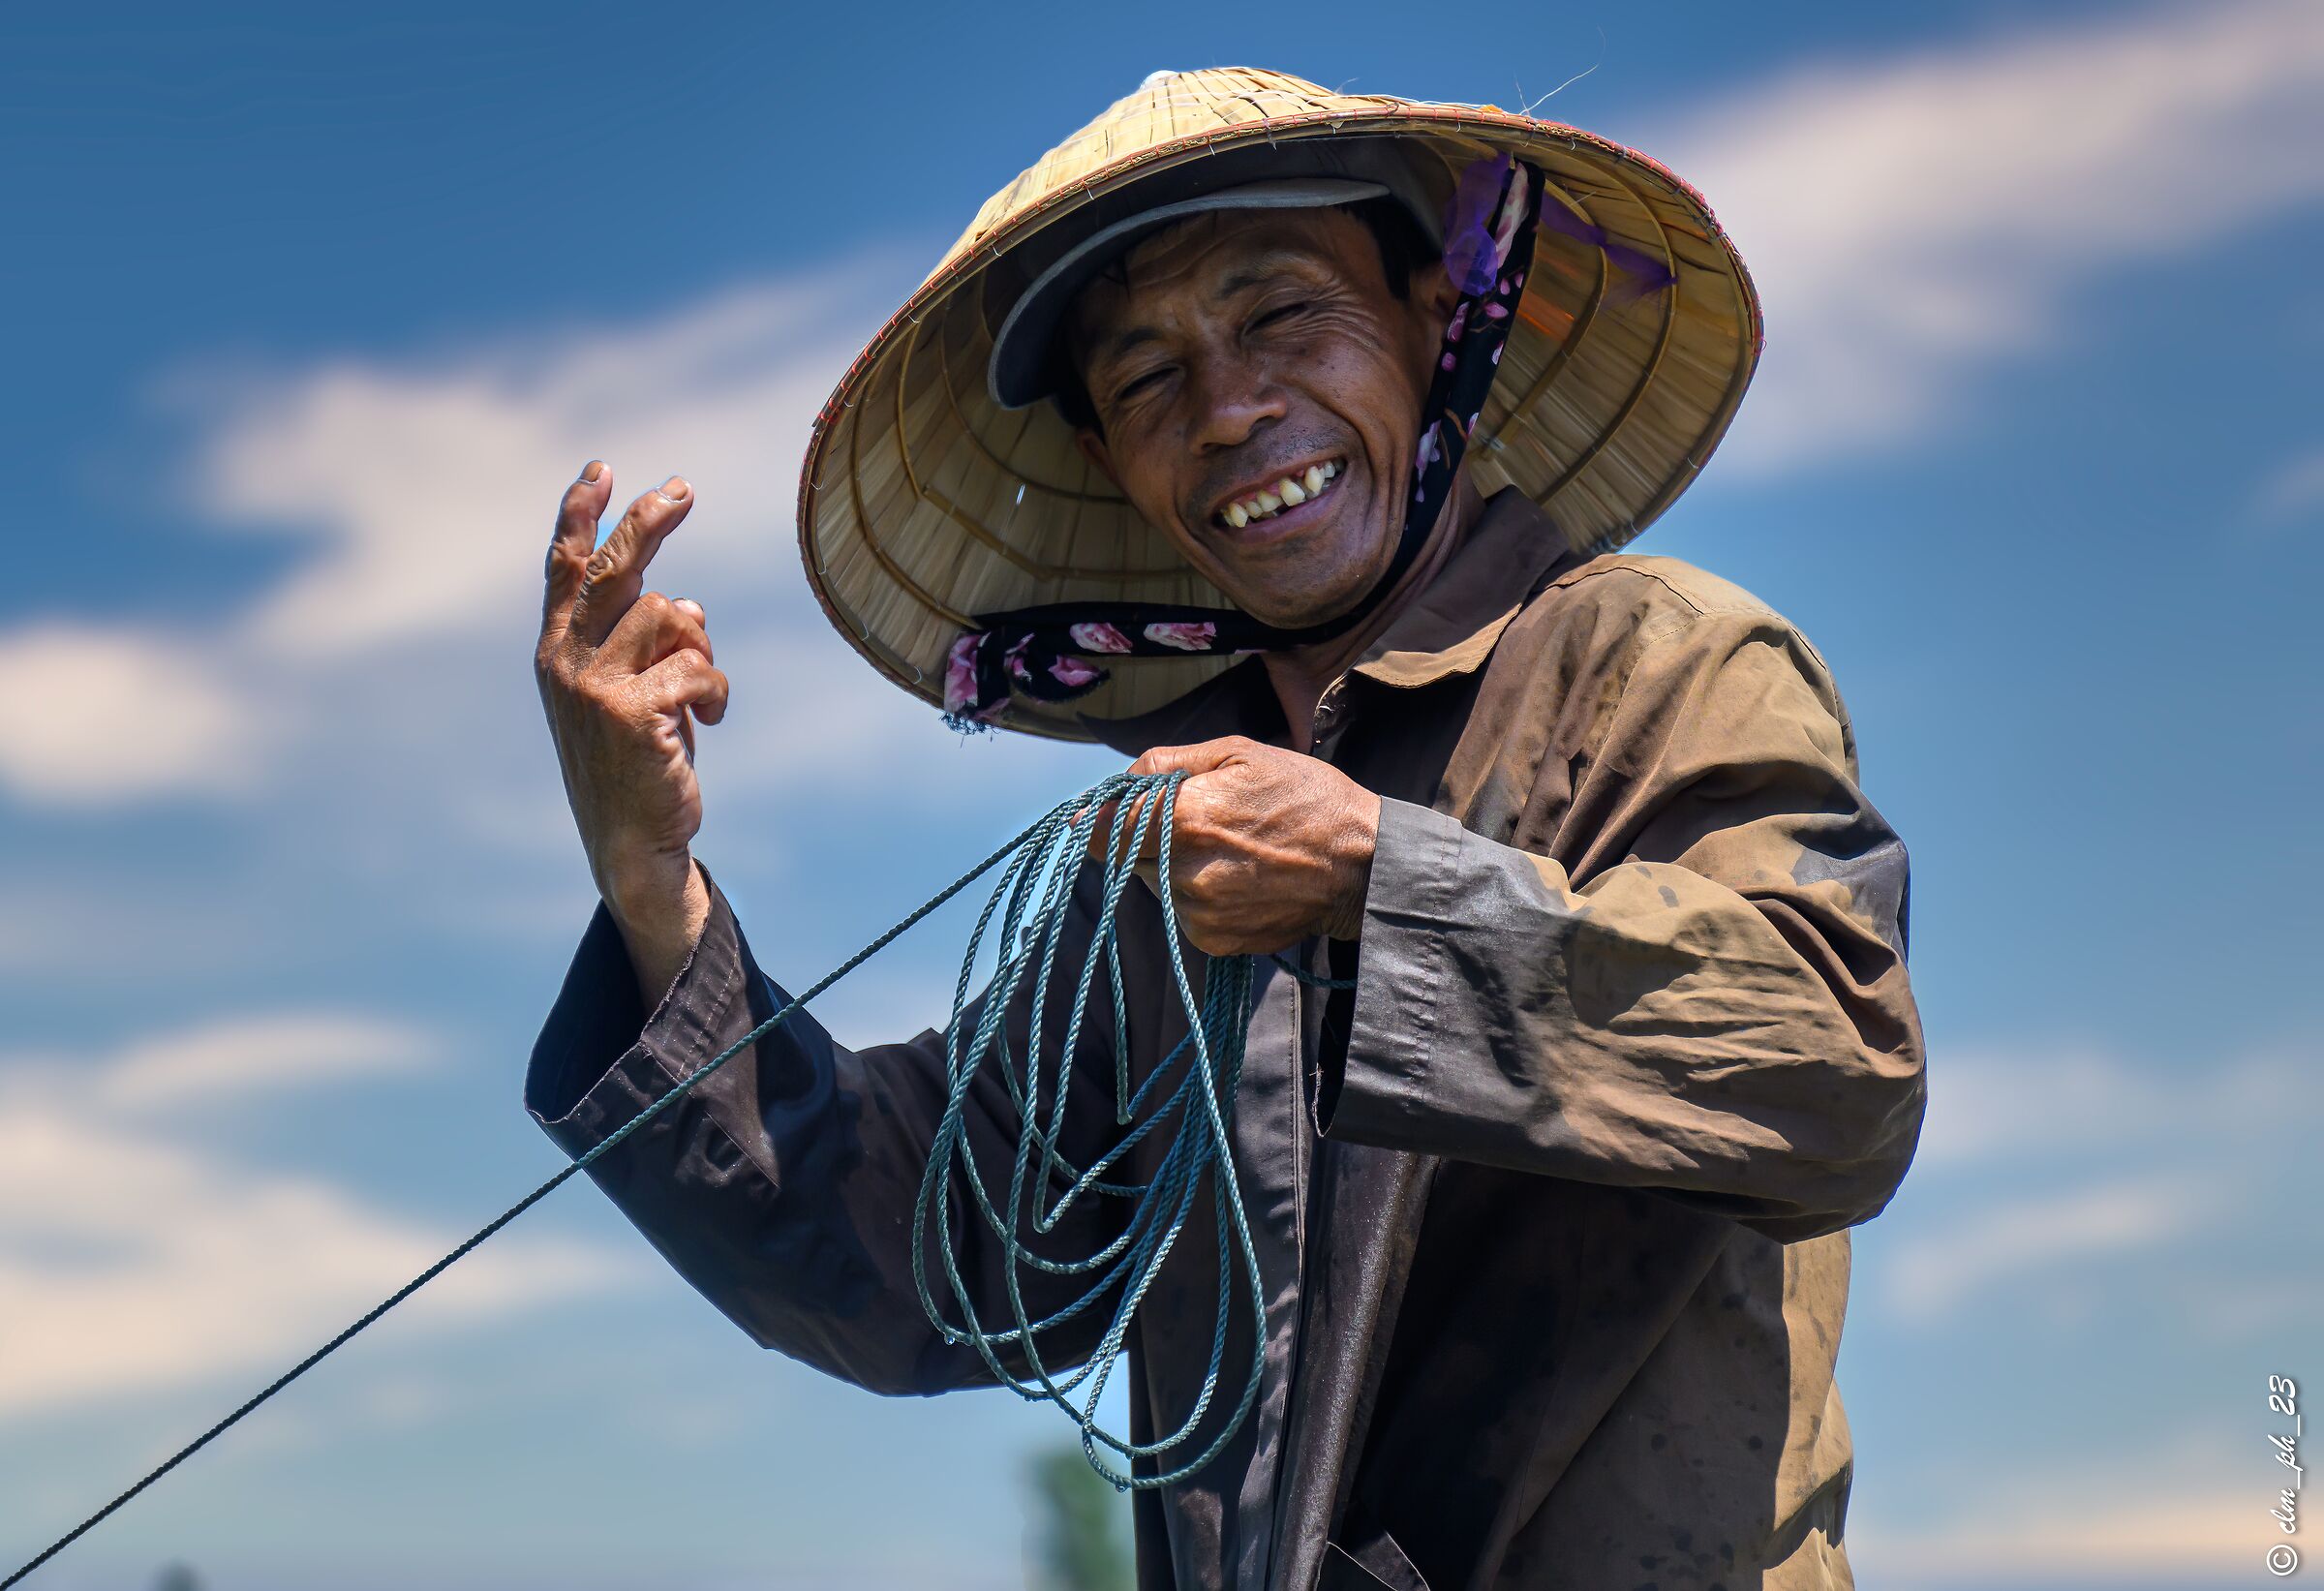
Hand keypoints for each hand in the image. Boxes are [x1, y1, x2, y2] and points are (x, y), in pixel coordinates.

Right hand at [535, 462, 727, 1003]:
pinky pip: (699, 667)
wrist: (629, 844)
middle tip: (684, 488)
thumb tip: (686, 604)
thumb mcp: (633, 694)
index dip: (581, 514)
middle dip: (650, 519)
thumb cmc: (638, 764)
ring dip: (703, 652)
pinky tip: (708, 725)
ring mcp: (593, 684)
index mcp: (557, 652)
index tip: (600, 469)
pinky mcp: (630, 710)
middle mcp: (565, 661)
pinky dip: (716, 694)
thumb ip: (646, 645)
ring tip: (699, 700)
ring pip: (673, 617)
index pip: (566, 568)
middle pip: (618, 569)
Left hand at [1088, 737, 1380, 955]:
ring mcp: (1199, 912)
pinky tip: (1238, 877)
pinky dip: (1196, 895)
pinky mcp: (1214, 940)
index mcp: (1187, 818)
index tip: (1099, 815)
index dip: (1096, 821)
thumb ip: (1171, 762)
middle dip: (1145, 838)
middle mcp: (1185, 871)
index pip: (1100, 831)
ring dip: (1172, 866)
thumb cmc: (1306, 798)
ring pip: (1154, 885)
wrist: (1364, 866)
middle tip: (1192, 822)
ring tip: (1227, 848)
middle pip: (1124, 857)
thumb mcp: (1242, 752)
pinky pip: (1182, 912)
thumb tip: (1121, 780)